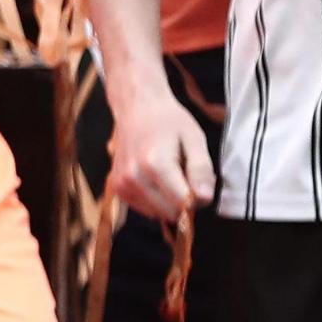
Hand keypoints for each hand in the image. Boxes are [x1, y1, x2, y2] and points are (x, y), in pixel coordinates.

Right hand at [106, 84, 214, 224]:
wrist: (136, 107)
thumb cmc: (168, 120)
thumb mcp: (194, 138)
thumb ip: (201, 169)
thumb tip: (204, 198)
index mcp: (155, 163)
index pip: (184, 203)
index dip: (198, 197)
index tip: (199, 181)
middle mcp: (133, 177)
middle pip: (170, 212)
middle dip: (184, 202)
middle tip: (185, 176)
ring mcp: (122, 184)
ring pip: (158, 214)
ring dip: (169, 202)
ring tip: (169, 175)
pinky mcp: (117, 188)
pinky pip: (145, 210)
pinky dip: (156, 201)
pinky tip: (156, 179)